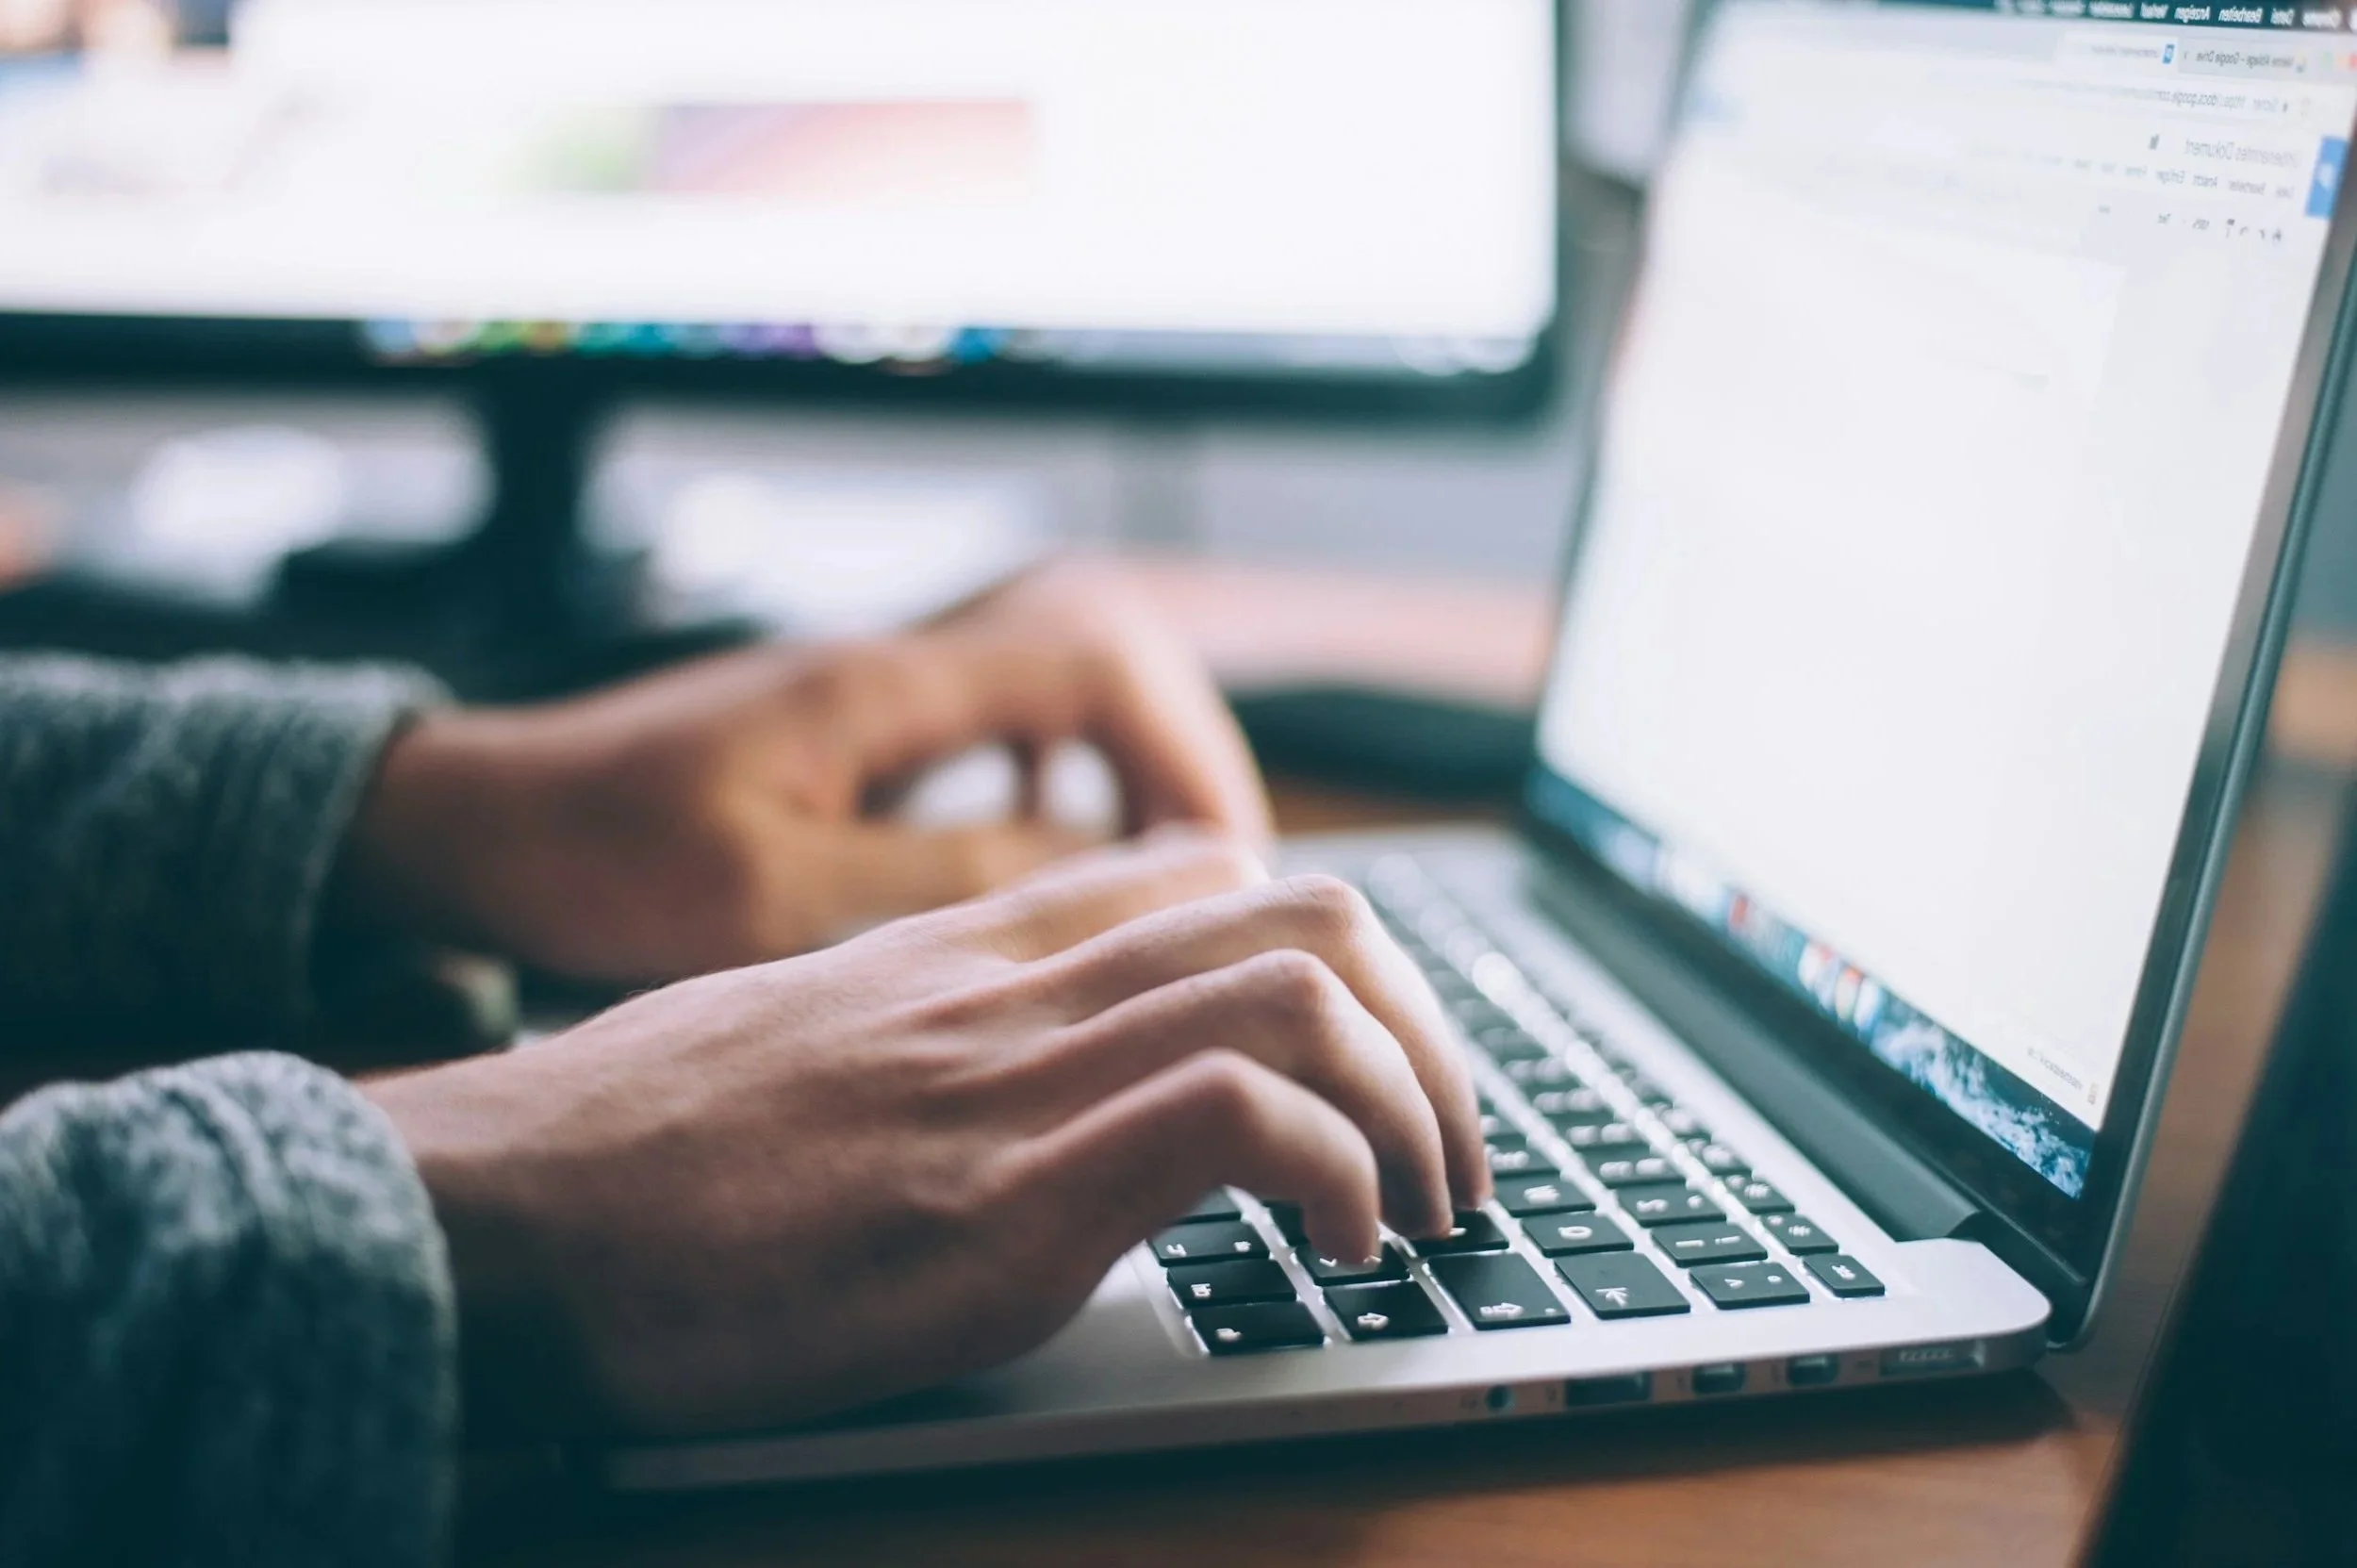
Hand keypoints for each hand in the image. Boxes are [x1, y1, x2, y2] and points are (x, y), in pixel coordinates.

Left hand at [335, 561, 1269, 983]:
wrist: (473, 823)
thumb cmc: (592, 855)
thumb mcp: (767, 896)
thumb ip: (935, 880)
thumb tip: (1097, 872)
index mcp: (883, 687)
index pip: (1098, 665)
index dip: (1185, 756)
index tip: (1223, 864)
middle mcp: (896, 671)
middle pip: (1105, 663)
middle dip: (1180, 764)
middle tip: (1218, 884)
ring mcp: (876, 701)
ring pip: (1059, 699)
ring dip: (1125, 779)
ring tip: (1161, 889)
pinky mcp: (853, 743)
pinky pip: (1000, 741)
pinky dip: (1056, 795)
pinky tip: (1053, 875)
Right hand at [362, 832, 1488, 1437]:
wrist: (494, 1212)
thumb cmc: (630, 1150)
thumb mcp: (802, 1041)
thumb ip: (930, 1026)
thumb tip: (1023, 1075)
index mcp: (970, 947)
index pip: (1214, 874)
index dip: (1341, 958)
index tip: (1370, 1065)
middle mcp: (1016, 986)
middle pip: (1308, 911)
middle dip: (1431, 1031)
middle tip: (1447, 1150)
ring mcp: (1016, 1081)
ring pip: (1307, 991)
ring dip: (1420, 1108)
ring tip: (1424, 1213)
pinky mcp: (1003, 1199)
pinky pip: (1243, 1119)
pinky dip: (1341, 1179)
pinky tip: (1339, 1258)